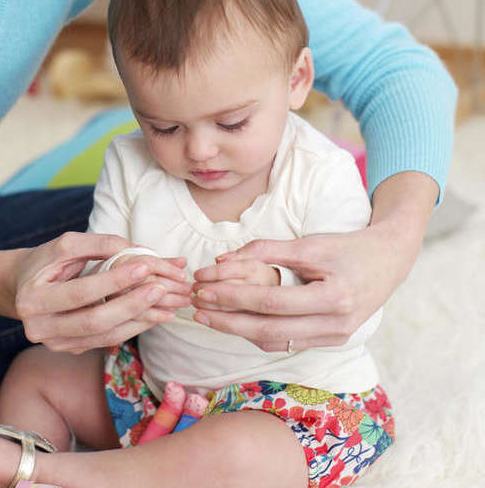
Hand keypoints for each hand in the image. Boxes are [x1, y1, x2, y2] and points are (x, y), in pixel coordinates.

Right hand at [14, 233, 189, 353]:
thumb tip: (138, 250)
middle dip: (131, 305)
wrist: (21, 287)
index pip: (80, 293)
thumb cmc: (45, 261)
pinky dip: (132, 327)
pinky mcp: (70, 349)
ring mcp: (55, 344)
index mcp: (33, 299)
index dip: (113, 281)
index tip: (144, 267)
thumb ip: (99, 244)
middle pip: (94, 322)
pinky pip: (106, 340)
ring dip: (139, 320)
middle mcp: (40, 328)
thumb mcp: (65, 245)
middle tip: (160, 289)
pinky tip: (154, 315)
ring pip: (104, 336)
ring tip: (167, 305)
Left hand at [191, 172, 436, 351]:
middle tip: (196, 308)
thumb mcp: (310, 243)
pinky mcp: (329, 341)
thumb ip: (267, 250)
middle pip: (267, 330)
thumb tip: (222, 260)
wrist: (389, 261)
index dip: (231, 297)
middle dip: (226, 321)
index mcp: (333, 299)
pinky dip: (257, 334)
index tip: (202, 288)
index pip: (269, 303)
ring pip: (274, 342)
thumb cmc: (349, 247)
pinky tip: (234, 322)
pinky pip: (285, 342)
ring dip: (237, 331)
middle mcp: (335, 326)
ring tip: (208, 316)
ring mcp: (334, 338)